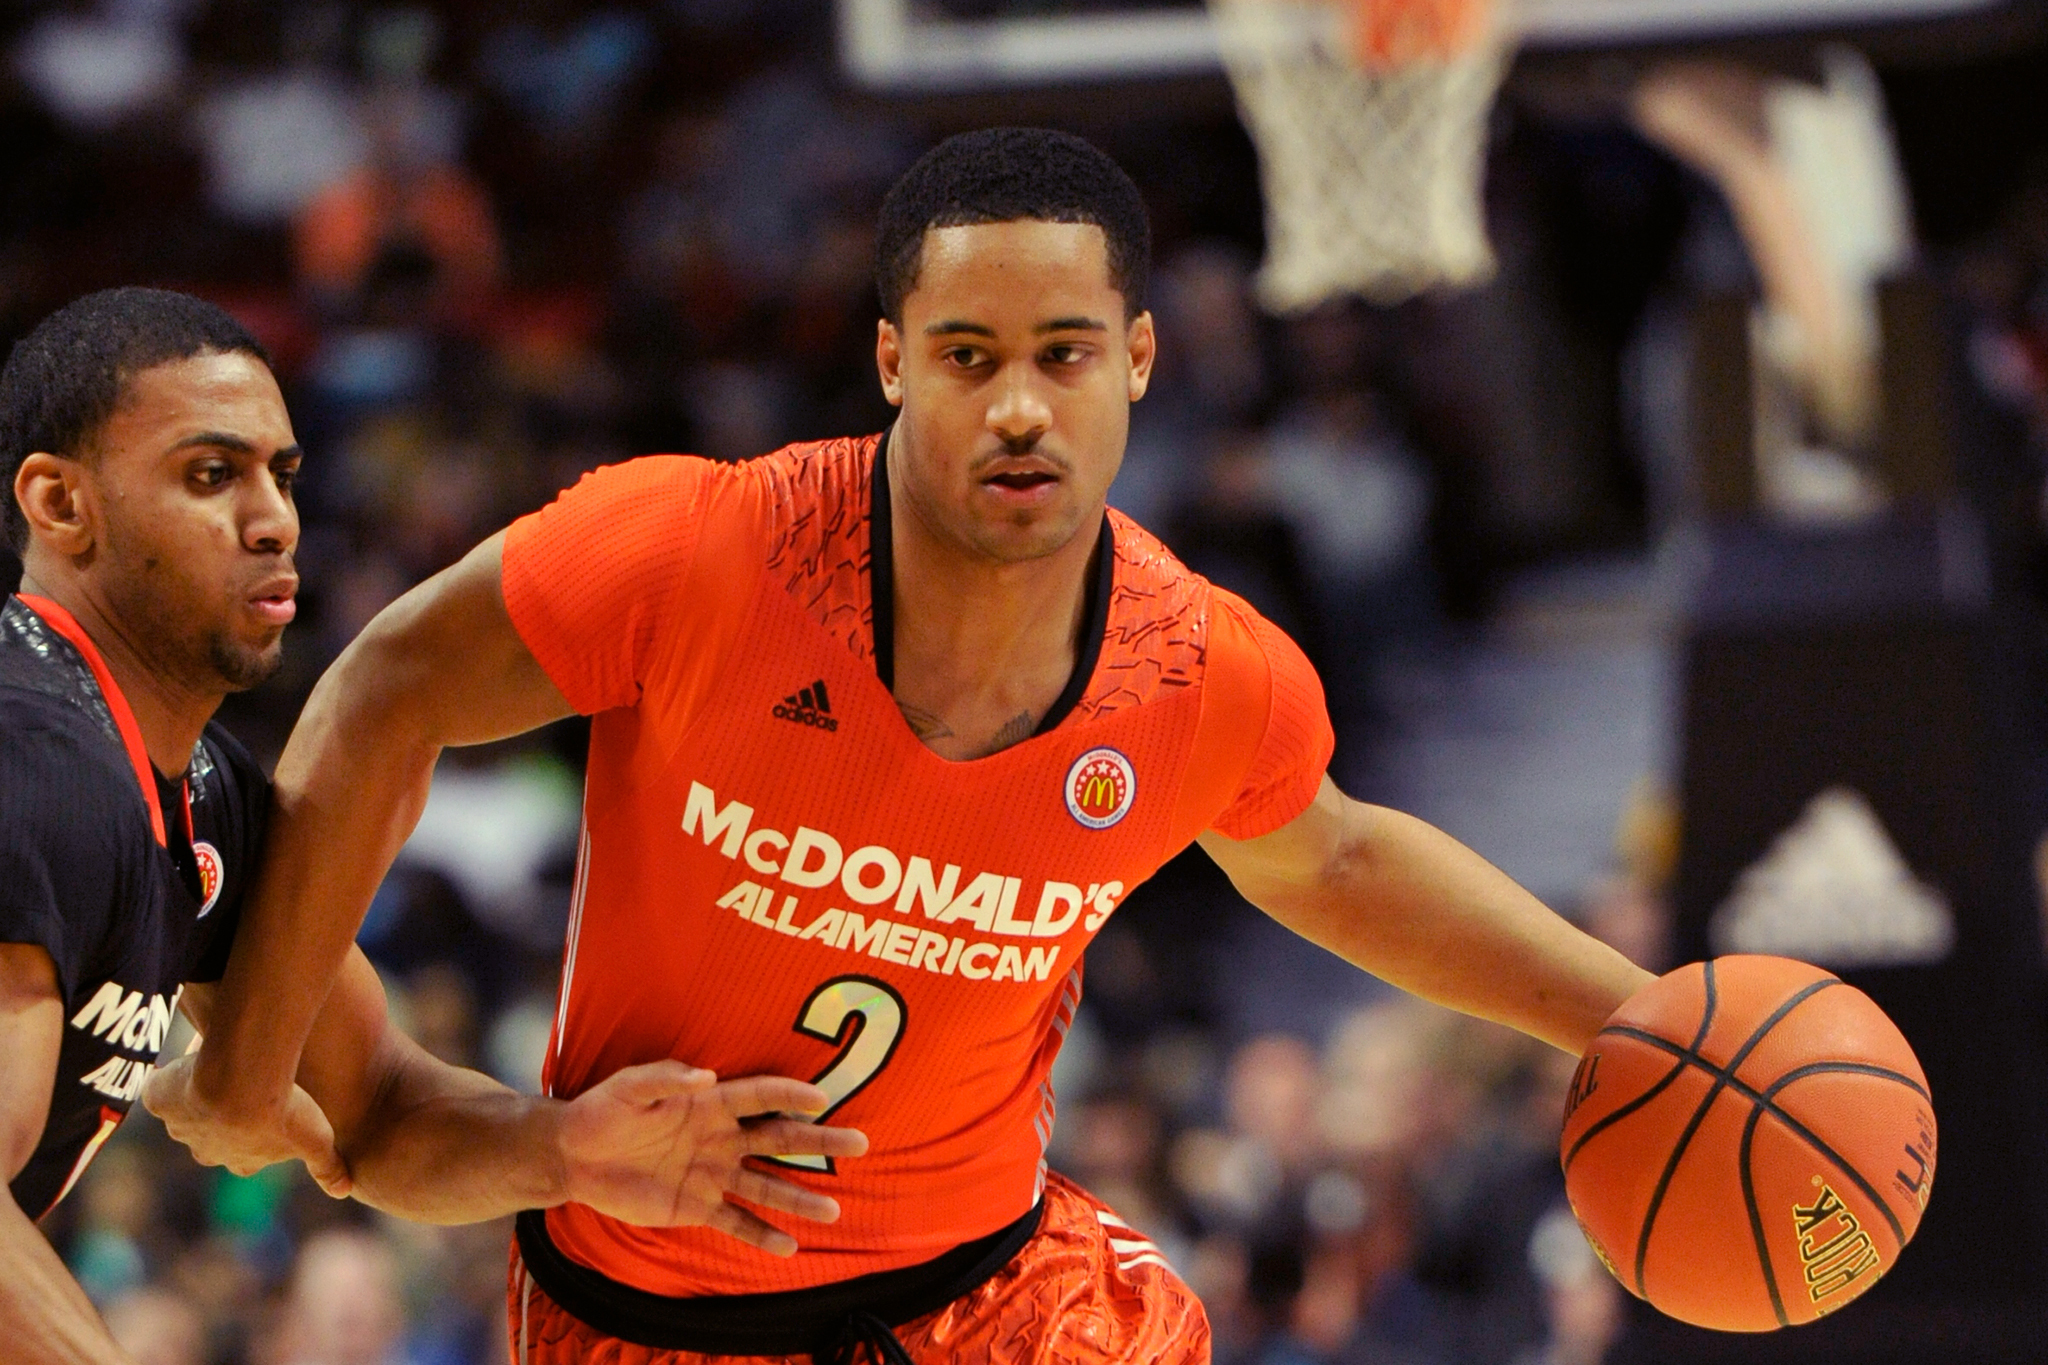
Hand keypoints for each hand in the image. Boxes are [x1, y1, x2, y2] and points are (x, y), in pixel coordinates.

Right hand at [142, 1053, 352, 1196]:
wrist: (242, 1082)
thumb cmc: (285, 1110)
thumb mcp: (317, 1140)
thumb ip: (328, 1166)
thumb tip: (345, 1191)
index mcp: (242, 1160)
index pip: (245, 1157)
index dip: (254, 1139)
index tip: (266, 1117)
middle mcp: (205, 1150)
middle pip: (211, 1139)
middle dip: (222, 1120)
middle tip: (241, 1090)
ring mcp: (179, 1126)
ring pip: (187, 1111)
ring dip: (198, 1093)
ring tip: (218, 1067)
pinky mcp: (159, 1101)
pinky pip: (160, 1089)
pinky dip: (168, 1078)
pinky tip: (184, 1061)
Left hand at [555, 1061, 868, 1256]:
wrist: (575, 1155)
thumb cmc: (605, 1109)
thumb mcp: (631, 1087)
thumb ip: (666, 1078)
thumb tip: (706, 1075)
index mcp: (710, 1103)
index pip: (759, 1096)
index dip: (790, 1096)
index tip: (822, 1098)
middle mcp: (721, 1138)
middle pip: (779, 1140)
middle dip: (820, 1142)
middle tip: (859, 1144)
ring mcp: (712, 1174)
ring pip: (766, 1186)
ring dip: (799, 1199)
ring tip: (833, 1211)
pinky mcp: (696, 1206)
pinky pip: (735, 1222)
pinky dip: (761, 1235)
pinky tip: (789, 1247)